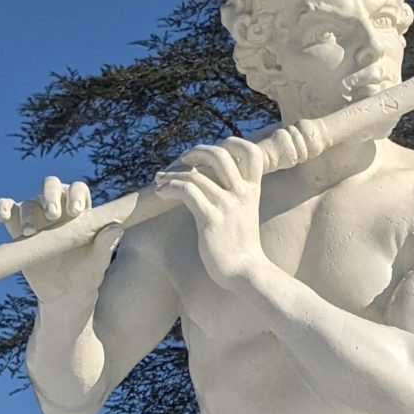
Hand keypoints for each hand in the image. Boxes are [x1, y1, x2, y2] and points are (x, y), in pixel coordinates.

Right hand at [0, 176, 121, 307]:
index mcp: (80, 210)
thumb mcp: (98, 263)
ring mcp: (35, 216)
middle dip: (51, 195)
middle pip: (51, 186)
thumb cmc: (86, 275)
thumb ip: (106, 245)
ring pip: (29, 202)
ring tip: (31, 233)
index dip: (76, 195)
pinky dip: (2, 208)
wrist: (64, 295)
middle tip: (53, 215)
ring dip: (28, 213)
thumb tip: (116, 228)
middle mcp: (57, 207)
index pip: (77, 189)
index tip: (76, 212)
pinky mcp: (16, 227)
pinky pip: (6, 208)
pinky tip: (3, 216)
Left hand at [169, 139, 266, 288]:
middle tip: (182, 160)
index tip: (214, 149)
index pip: (252, 153)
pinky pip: (186, 191)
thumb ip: (234, 194)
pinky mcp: (211, 219)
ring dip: (172, 174)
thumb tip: (208, 178)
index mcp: (252, 190)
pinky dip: (170, 188)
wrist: (245, 271)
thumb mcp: (244, 213)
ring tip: (160, 181)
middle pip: (220, 154)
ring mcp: (227, 205)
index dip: (233, 143)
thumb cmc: (240, 245)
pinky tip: (162, 193)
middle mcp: (241, 193)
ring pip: (195, 174)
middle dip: (196, 151)